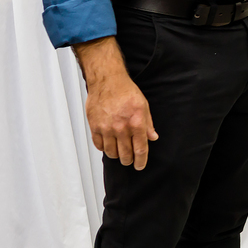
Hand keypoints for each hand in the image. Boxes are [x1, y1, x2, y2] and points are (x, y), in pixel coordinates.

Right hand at [74, 37, 156, 169]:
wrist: (108, 81)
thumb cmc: (126, 91)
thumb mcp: (143, 106)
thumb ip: (148, 124)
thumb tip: (152, 137)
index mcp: (136, 123)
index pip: (140, 150)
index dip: (141, 161)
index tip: (140, 166)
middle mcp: (121, 128)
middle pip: (125, 155)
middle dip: (129, 161)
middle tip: (130, 160)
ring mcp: (106, 129)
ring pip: (111, 153)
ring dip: (116, 155)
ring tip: (119, 152)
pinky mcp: (95, 127)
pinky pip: (99, 145)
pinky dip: (104, 148)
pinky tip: (108, 144)